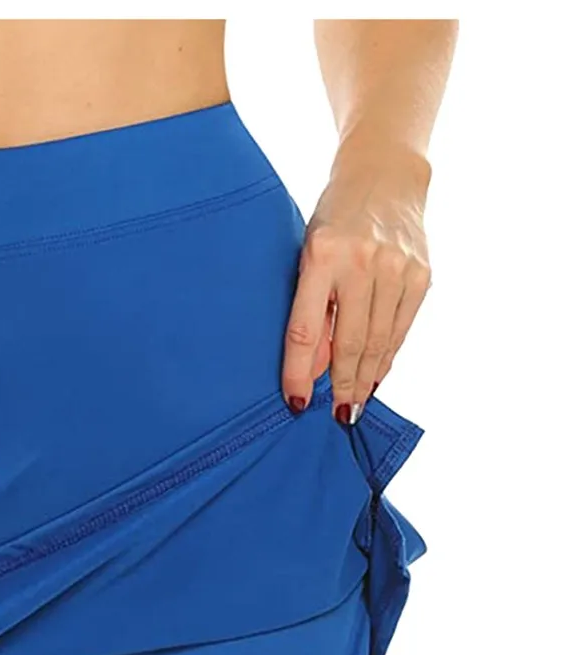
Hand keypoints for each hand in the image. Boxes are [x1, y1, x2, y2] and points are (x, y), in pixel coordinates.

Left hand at [281, 143, 432, 422]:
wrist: (383, 176)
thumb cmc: (332, 223)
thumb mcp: (306, 258)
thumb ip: (310, 311)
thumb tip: (313, 370)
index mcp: (321, 256)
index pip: (305, 330)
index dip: (299, 372)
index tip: (296, 402)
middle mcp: (362, 263)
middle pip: (349, 342)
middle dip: (341, 385)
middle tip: (338, 415)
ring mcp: (397, 268)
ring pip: (379, 341)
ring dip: (366, 378)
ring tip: (355, 404)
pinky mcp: (421, 274)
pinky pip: (401, 328)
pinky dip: (387, 355)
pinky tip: (376, 375)